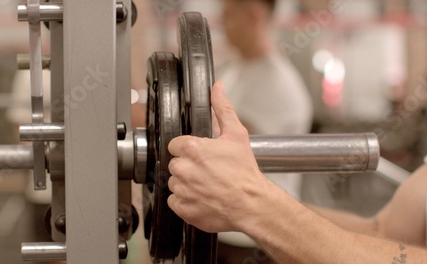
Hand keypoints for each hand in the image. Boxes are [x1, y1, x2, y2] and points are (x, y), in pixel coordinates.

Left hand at [167, 81, 271, 232]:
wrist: (251, 204)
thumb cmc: (245, 172)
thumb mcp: (236, 134)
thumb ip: (222, 108)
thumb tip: (217, 88)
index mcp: (192, 148)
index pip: (175, 144)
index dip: (187, 149)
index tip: (200, 155)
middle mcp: (183, 168)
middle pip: (174, 163)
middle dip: (187, 165)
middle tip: (206, 170)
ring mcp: (182, 189)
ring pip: (174, 182)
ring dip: (186, 183)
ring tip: (206, 184)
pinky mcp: (182, 208)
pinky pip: (175, 201)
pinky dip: (185, 200)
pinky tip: (201, 197)